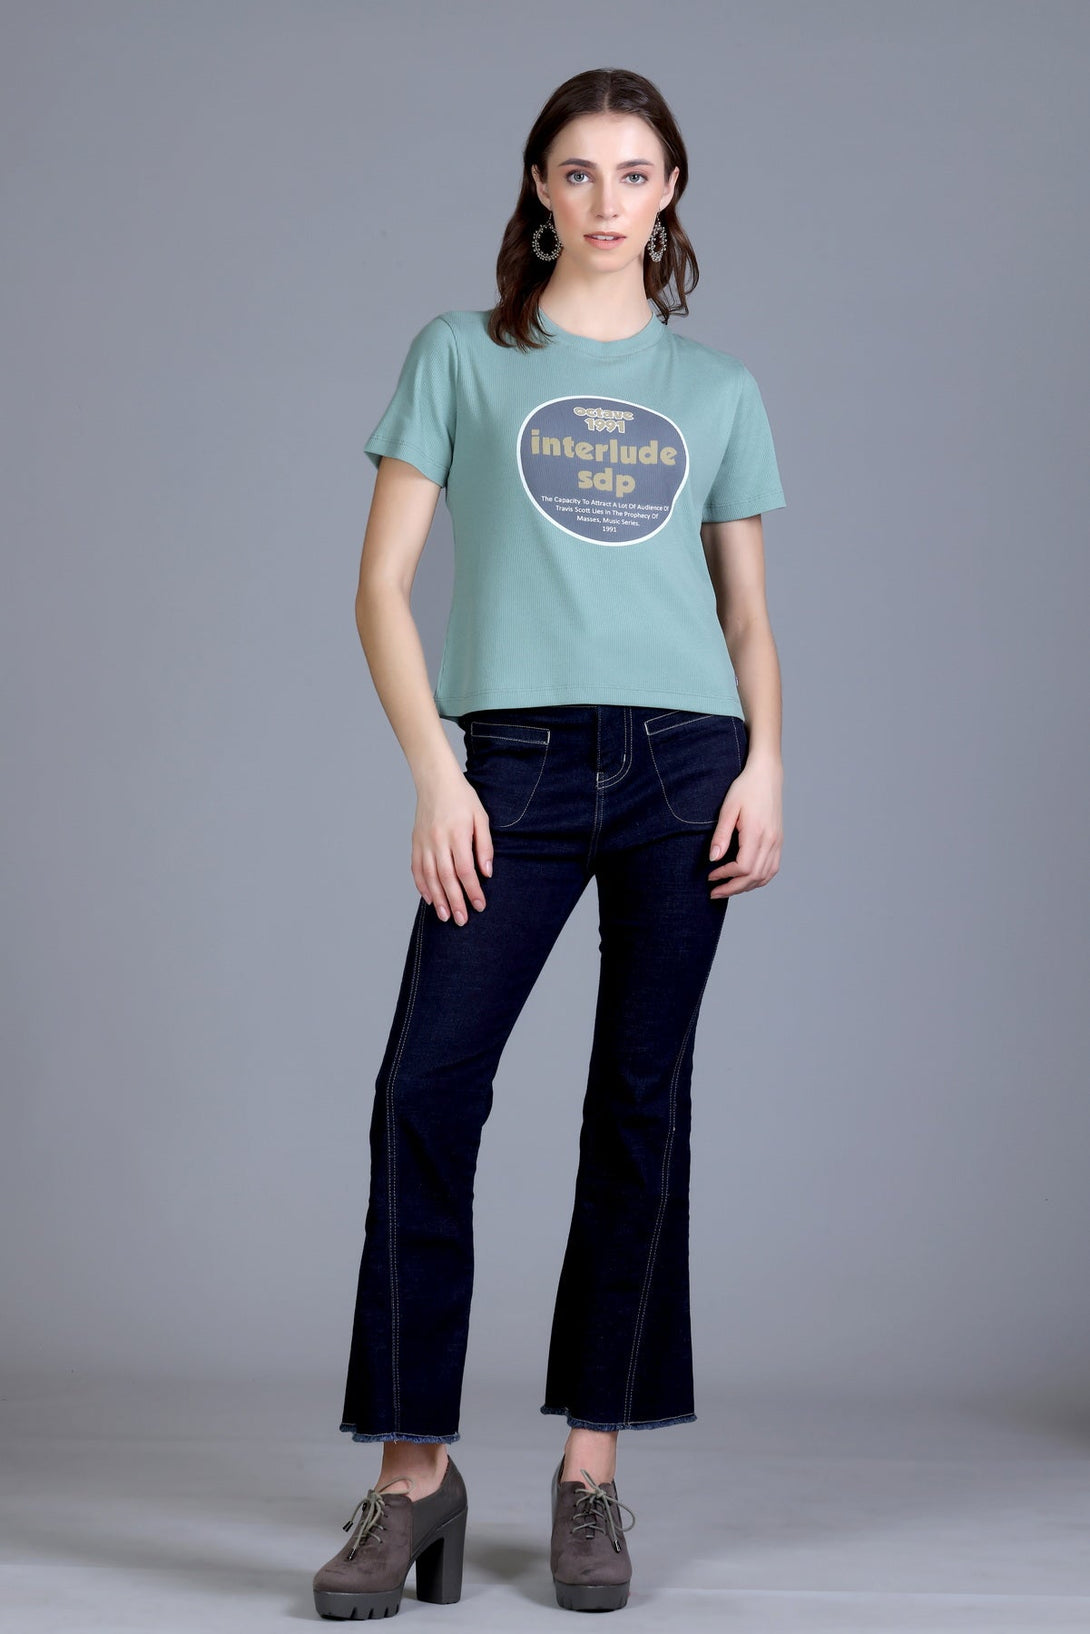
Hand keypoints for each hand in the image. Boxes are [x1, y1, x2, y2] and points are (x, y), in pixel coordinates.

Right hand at [411, 765, 492, 925]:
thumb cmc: (462, 798)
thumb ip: (484, 845)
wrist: (435, 781)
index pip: (465, 870)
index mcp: (457, 834)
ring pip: (430, 876)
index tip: (479, 905)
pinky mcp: (415, 842)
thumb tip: (487, 872)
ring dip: (438, 899)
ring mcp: (424, 842)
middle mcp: (438, 840)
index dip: (472, 890)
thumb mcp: (481, 817)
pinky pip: (417, 869)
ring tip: (445, 916)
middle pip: (446, 878)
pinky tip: (429, 899)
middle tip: (461, 921)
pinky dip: (422, 886)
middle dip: (455, 901)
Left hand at [707, 752, 782, 899]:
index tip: (710, 876)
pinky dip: (759, 879)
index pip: (743, 867)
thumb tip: (713, 859)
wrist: (767, 775)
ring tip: (728, 888)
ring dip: (746, 887)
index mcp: (757, 833)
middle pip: (754, 877)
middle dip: (733, 888)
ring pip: (765, 876)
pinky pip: (772, 868)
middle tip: (715, 892)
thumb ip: (721, 835)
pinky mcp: (779, 841)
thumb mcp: (728, 809)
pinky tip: (746, 879)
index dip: (725, 876)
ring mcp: (777, 842)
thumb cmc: (745, 788)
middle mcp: (771, 841)